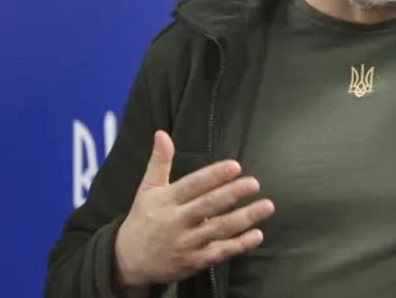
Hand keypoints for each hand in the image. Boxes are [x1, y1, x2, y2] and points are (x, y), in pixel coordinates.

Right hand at [114, 131, 274, 290]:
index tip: (235, 166)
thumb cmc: (143, 218)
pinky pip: (220, 253)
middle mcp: (176, 222)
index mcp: (166, 200)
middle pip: (208, 206)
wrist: (128, 261)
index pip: (192, 185)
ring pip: (218, 230)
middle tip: (255, 183)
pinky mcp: (193, 262)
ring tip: (267, 206)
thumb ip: (159, 162)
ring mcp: (186, 243)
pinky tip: (258, 235)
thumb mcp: (147, 189)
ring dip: (244, 218)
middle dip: (232, 194)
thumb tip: (162, 133)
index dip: (213, 176)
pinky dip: (240, 245)